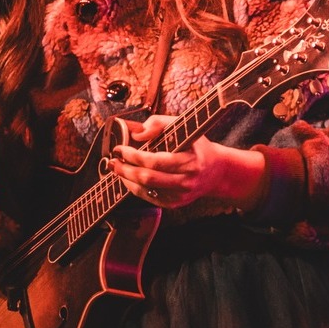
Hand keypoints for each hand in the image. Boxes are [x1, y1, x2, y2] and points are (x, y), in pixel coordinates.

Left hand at [110, 123, 266, 212]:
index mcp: (190, 161)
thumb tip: (137, 134)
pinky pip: (149, 197)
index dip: (134, 156)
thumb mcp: (184, 126)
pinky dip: (135, 187)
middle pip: (148, 178)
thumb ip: (159, 123)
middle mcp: (186, 181)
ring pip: (145, 190)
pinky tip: (129, 177)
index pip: (156, 161)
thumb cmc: (196, 145)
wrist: (215, 171)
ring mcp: (180, 195)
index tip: (120, 148)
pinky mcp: (174, 204)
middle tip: (113, 161)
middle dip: (125, 169)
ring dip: (127, 179)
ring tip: (117, 168)